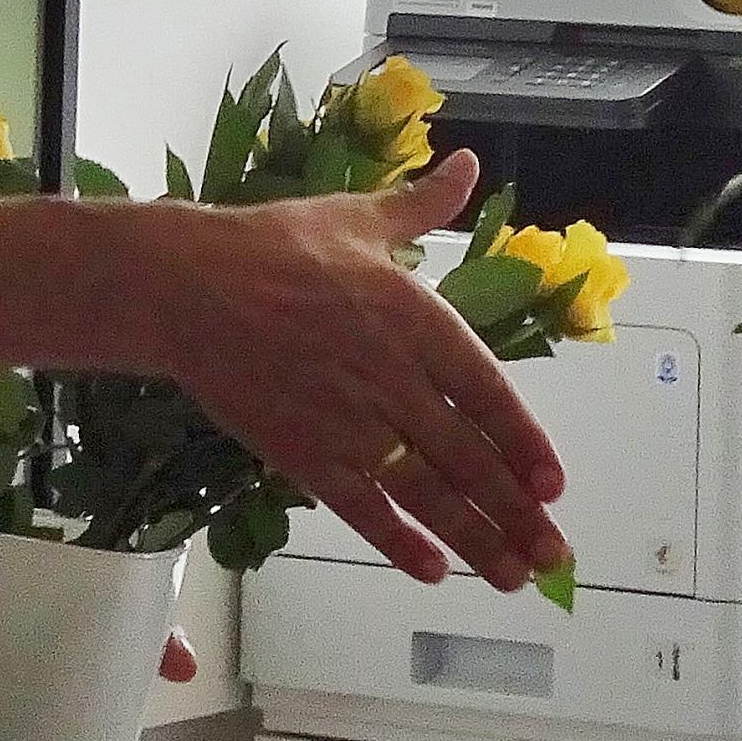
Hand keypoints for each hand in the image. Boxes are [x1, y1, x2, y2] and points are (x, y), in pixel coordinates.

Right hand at [153, 149, 571, 594]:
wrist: (187, 286)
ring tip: (512, 575)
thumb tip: (465, 165)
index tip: (553, 484)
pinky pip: (362, 508)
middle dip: (516, 513)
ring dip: (475, 539)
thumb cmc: (273, 245)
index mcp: (416, 318)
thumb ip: (423, 205)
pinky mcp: (303, 453)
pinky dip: (399, 541)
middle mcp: (393, 377)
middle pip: (468, 457)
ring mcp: (349, 421)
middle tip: (554, 555)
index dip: (524, 443)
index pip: (489, 392)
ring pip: (425, 492)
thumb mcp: (358, 216)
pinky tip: (431, 569)